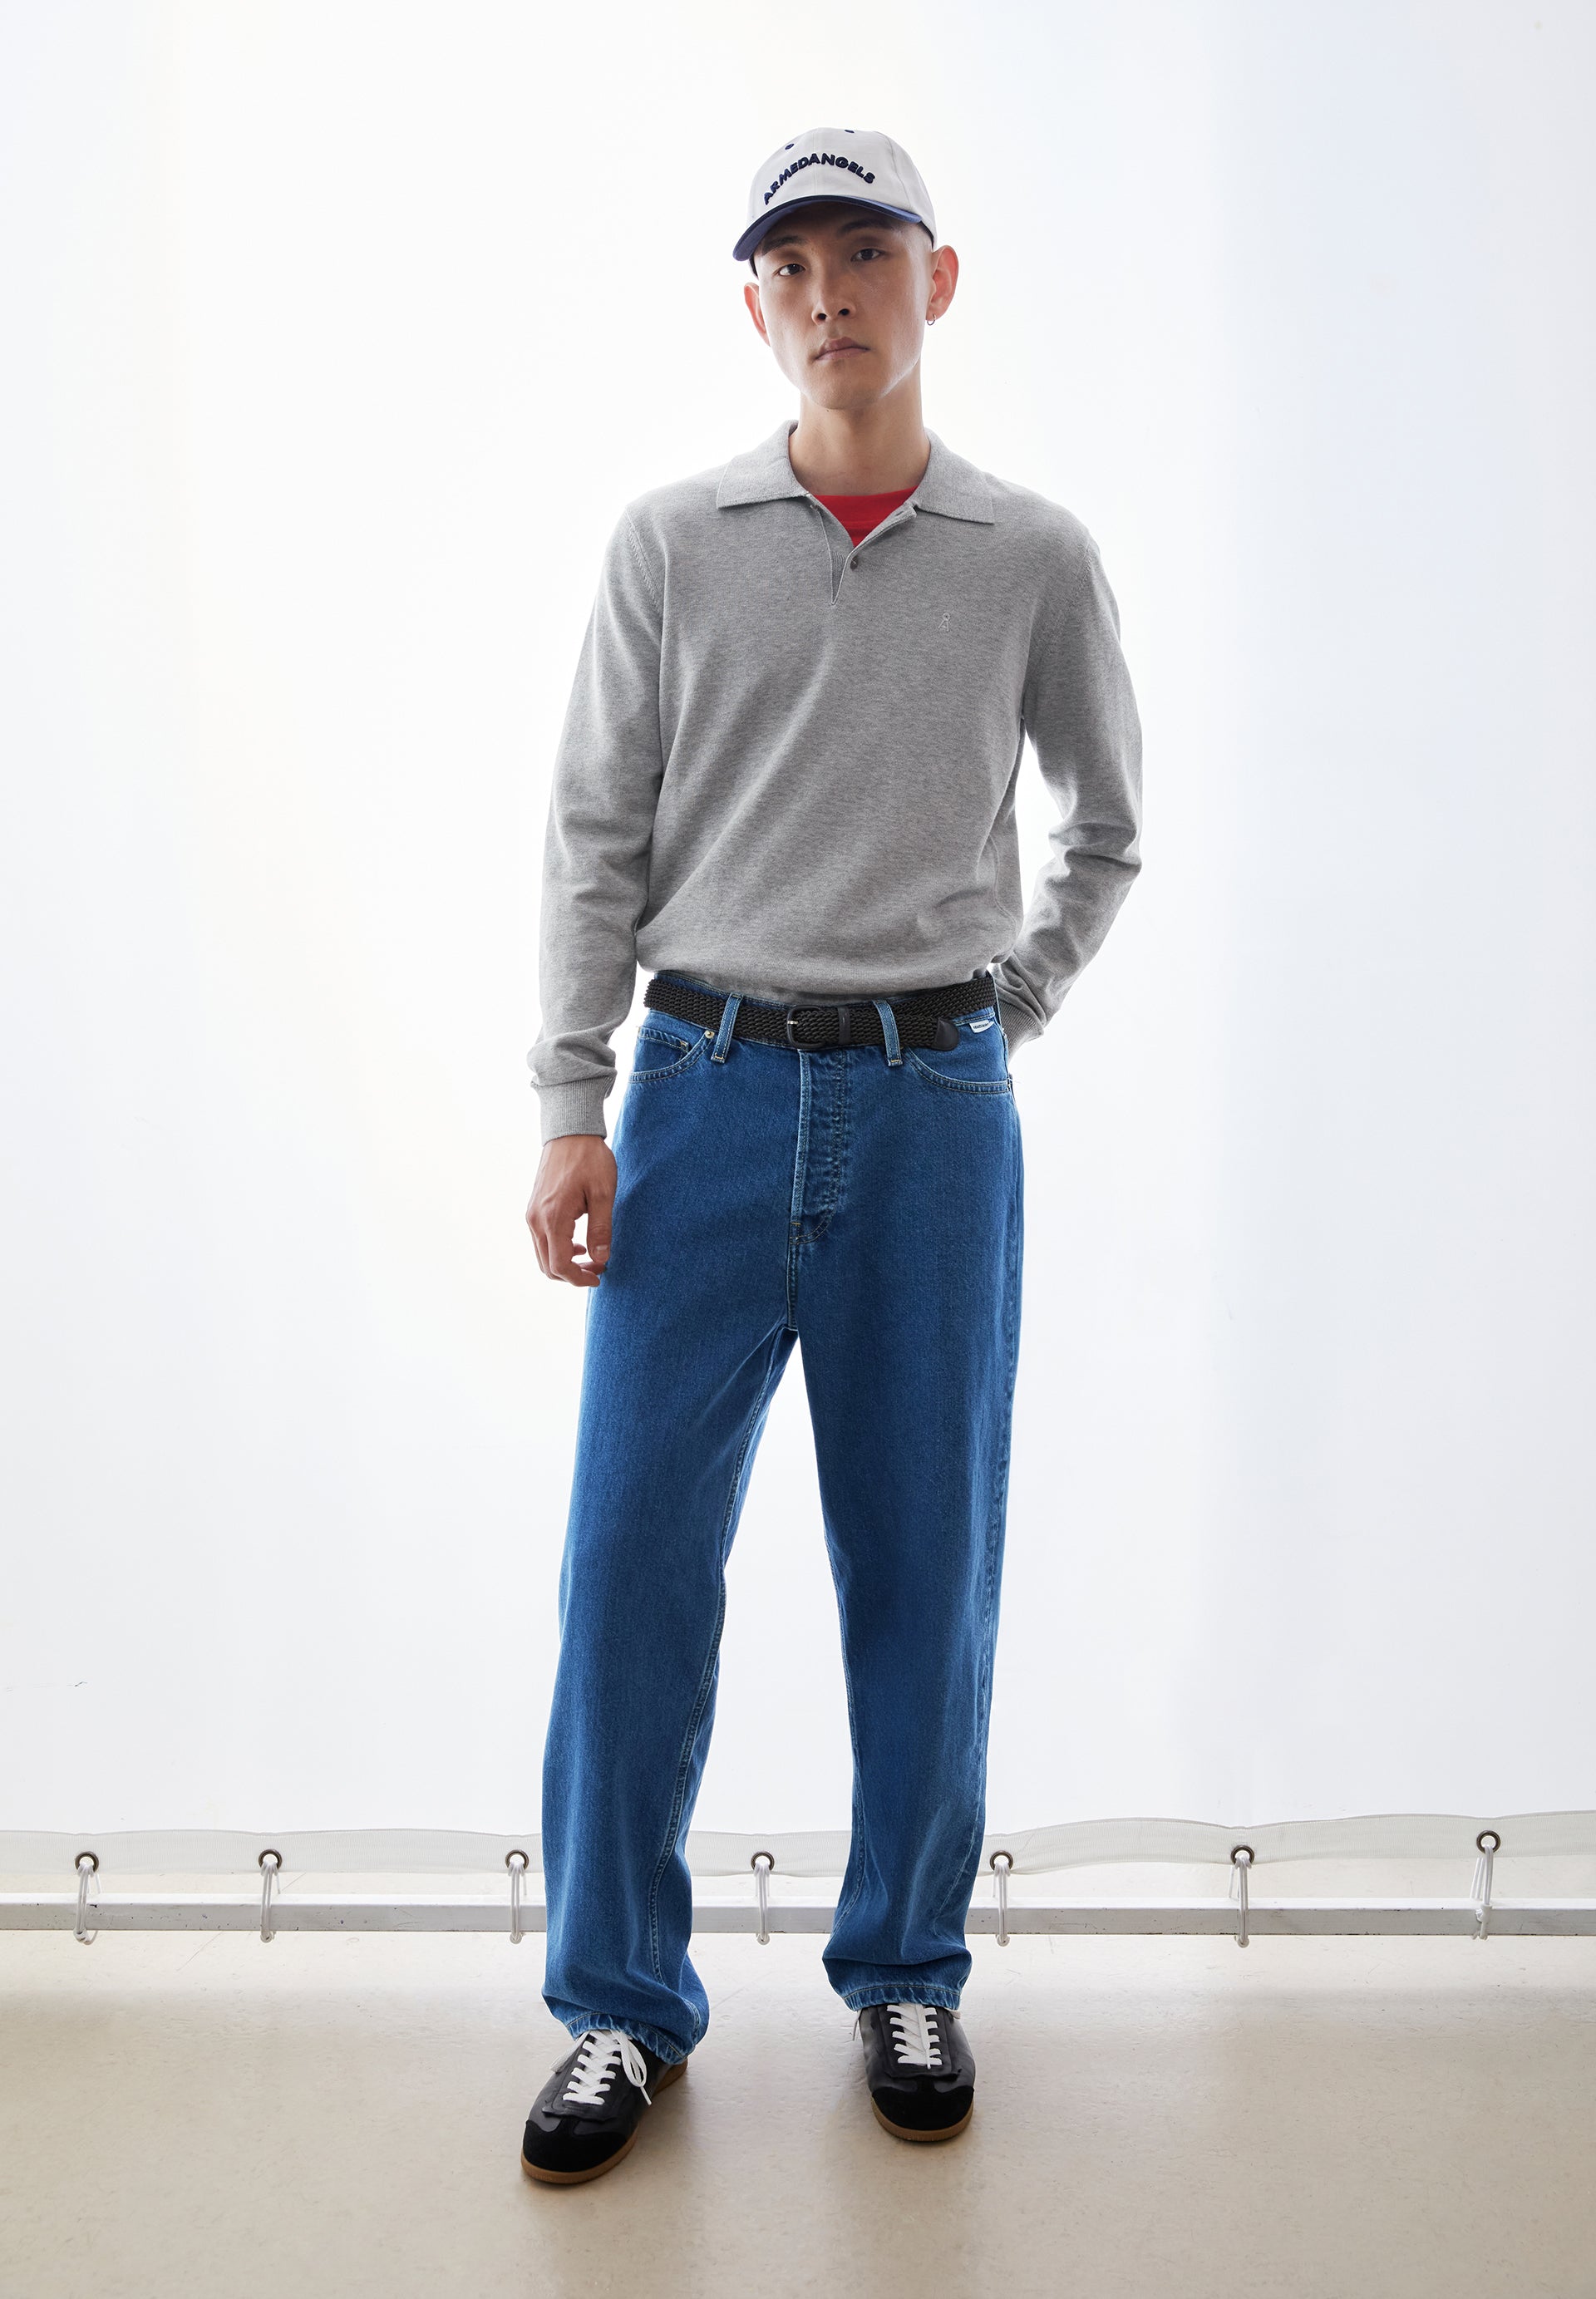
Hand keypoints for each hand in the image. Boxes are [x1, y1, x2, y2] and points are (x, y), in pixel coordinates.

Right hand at [526, 1134, 616, 1285]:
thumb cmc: (589, 1159)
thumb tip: (601, 1258)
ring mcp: (532, 1214)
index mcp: (553, 1218)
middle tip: (599, 1268)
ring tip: (592, 1257)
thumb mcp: (604, 1193)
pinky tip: (578, 1244)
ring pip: (543, 1256)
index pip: (560, 1265)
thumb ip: (602, 1229)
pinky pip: (541, 1241)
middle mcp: (536, 1220)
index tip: (599, 1277)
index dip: (579, 1279)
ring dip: (565, 1264)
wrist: (569, 1132)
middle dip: (573, 1275)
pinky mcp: (533, 1209)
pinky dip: (558, 1250)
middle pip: (548, 1266)